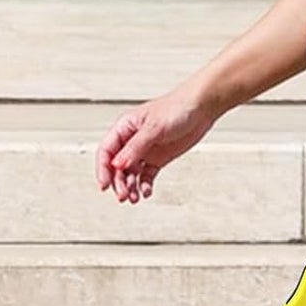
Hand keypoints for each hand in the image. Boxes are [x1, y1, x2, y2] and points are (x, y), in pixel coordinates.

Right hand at [95, 87, 218, 202]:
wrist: (202, 107)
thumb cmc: (178, 108)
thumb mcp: (154, 128)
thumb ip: (135, 147)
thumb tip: (117, 165)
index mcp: (124, 128)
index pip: (106, 151)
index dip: (102, 169)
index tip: (104, 185)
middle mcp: (131, 141)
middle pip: (115, 167)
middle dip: (117, 183)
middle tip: (123, 196)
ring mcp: (144, 151)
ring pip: (129, 174)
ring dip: (129, 187)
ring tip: (134, 198)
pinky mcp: (156, 159)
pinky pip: (145, 176)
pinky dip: (144, 186)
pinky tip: (146, 192)